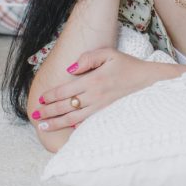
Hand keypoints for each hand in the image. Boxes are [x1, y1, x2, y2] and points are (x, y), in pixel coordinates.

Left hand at [31, 48, 179, 131]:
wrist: (149, 81)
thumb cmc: (128, 66)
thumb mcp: (109, 53)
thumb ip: (88, 57)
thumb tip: (70, 69)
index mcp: (93, 80)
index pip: (65, 90)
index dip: (51, 95)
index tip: (41, 98)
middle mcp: (95, 96)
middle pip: (66, 106)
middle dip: (48, 111)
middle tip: (35, 115)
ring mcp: (101, 108)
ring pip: (73, 118)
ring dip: (56, 122)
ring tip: (43, 126)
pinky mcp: (107, 114)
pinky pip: (87, 124)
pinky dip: (74, 128)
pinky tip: (66, 131)